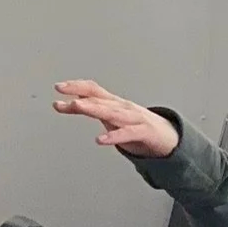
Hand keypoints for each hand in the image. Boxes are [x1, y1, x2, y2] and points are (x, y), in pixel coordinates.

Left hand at [53, 80, 177, 158]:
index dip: (76, 86)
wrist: (168, 136)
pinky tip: (101, 139)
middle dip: (79, 94)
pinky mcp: (143, 132)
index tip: (59, 87)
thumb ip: (93, 110)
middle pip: (99, 98)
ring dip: (93, 108)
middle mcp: (123, 107)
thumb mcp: (112, 117)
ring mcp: (134, 118)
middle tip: (61, 91)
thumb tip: (71, 102)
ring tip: (77, 106)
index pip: (93, 89)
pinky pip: (126, 134)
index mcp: (114, 103)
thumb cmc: (139, 125)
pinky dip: (113, 136)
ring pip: (111, 112)